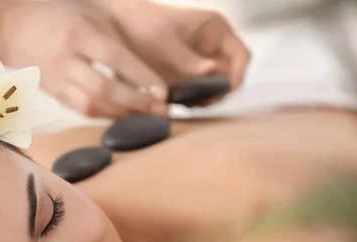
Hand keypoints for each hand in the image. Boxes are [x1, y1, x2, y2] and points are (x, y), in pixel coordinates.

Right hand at [0, 0, 168, 118]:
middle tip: (160, 110)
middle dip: (135, 102)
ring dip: (121, 113)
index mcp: (78, 33)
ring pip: (92, 104)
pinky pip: (81, 109)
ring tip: (145, 115)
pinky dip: (104, 115)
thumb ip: (115, 38)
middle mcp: (66, 59)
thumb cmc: (58, 14)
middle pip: (104, 88)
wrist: (12, 27)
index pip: (115, 59)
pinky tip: (122, 115)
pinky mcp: (53, 92)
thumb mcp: (90, 13)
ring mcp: (57, 78)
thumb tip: (145, 68)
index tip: (162, 91)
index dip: (141, 77)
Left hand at [101, 1, 250, 100]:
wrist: (114, 28)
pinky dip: (188, 102)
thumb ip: (189, 60)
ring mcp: (198, 65)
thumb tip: (212, 73)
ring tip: (184, 102)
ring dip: (202, 99)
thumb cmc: (141, 24)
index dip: (236, 76)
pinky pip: (195, 95)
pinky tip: (174, 103)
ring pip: (213, 90)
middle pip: (229, 78)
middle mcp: (212, 48)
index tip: (221, 91)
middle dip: (217, 92)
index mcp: (216, 30)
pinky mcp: (184, 79)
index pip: (241, 57)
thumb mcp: (166, 42)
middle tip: (199, 102)